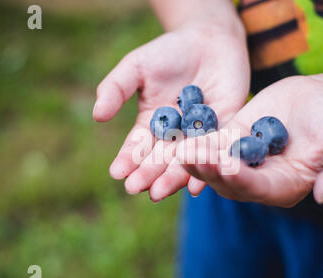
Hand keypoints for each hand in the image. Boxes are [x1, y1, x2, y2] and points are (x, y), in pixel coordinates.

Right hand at [93, 25, 249, 201]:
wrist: (210, 40)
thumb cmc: (169, 51)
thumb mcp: (137, 66)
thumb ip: (116, 89)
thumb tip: (96, 116)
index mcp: (152, 124)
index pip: (137, 146)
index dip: (127, 160)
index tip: (116, 173)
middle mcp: (175, 136)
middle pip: (160, 159)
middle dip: (147, 174)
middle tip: (135, 188)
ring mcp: (199, 136)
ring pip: (186, 161)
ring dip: (172, 178)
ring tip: (159, 192)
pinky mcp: (225, 131)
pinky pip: (216, 152)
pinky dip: (208, 167)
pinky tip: (198, 184)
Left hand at [177, 76, 322, 206]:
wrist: (322, 100)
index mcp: (283, 188)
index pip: (259, 189)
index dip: (242, 179)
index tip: (227, 166)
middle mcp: (258, 180)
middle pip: (228, 181)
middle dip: (209, 171)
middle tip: (192, 157)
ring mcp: (242, 162)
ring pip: (213, 166)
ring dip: (196, 159)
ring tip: (181, 149)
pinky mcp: (231, 142)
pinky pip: (211, 145)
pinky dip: (197, 142)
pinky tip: (180, 135)